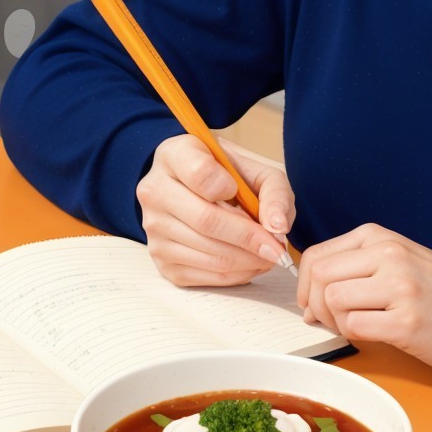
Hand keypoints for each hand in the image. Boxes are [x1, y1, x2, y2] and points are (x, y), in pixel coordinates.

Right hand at [137, 134, 294, 286]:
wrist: (196, 193)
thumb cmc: (229, 178)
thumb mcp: (255, 169)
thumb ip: (274, 191)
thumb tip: (278, 227)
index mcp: (174, 156)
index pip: (200, 173)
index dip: (229, 187)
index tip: (245, 194)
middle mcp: (154, 192)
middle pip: (207, 221)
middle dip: (251, 238)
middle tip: (278, 248)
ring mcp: (154, 230)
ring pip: (210, 253)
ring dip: (250, 260)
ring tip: (269, 255)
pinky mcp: (162, 262)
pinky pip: (207, 276)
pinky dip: (239, 274)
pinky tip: (252, 263)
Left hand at [297, 224, 431, 373]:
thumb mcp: (398, 261)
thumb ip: (355, 269)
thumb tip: (310, 298)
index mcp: (381, 237)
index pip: (318, 255)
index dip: (305, 285)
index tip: (312, 302)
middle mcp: (389, 255)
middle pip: (320, 276)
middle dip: (314, 304)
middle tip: (328, 321)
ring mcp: (399, 287)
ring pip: (333, 301)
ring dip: (335, 322)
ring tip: (356, 327)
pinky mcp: (406, 321)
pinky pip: (355, 327)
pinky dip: (354, 336)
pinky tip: (374, 334)